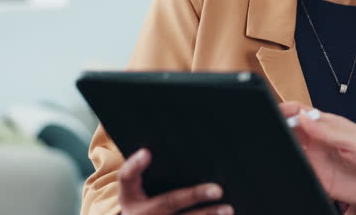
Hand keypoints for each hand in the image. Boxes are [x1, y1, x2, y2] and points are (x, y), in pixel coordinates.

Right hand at [118, 148, 232, 214]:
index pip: (127, 177)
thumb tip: (182, 146)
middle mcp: (139, 214)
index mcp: (130, 196)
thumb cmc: (146, 200)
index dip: (135, 165)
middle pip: (167, 203)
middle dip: (194, 196)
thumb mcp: (140, 189)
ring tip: (228, 209)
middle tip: (218, 190)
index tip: (146, 151)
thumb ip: (153, 169)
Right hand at [280, 102, 355, 214]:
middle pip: (292, 131)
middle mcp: (321, 141)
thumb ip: (329, 130)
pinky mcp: (319, 180)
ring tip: (279, 148)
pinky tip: (289, 168)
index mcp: (331, 125)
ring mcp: (318, 161)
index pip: (303, 112)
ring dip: (283, 149)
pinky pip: (299, 174)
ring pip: (292, 152)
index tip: (277, 111)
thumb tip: (303, 117)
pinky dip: (290, 171)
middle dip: (280, 128)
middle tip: (272, 131)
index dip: (288, 110)